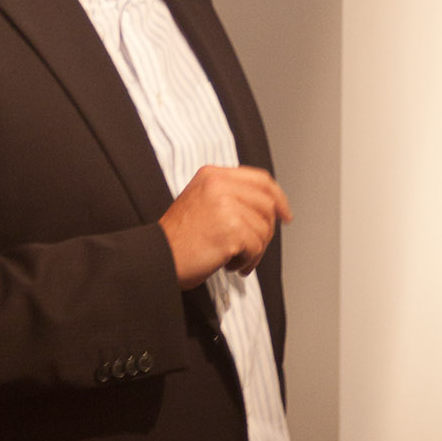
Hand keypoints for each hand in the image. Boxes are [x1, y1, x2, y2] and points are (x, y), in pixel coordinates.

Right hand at [159, 165, 291, 290]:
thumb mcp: (201, 202)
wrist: (157, 257)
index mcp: (212, 176)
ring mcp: (226, 206)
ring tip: (234, 258)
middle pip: (267, 205)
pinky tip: (230, 264)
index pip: (260, 179)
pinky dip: (247, 261)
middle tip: (251, 248)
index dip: (278, 198)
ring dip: (254, 251)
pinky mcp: (231, 229)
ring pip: (264, 228)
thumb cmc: (177, 239)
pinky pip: (256, 247)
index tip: (284, 214)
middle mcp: (219, 185)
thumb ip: (230, 197)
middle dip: (265, 231)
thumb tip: (268, 208)